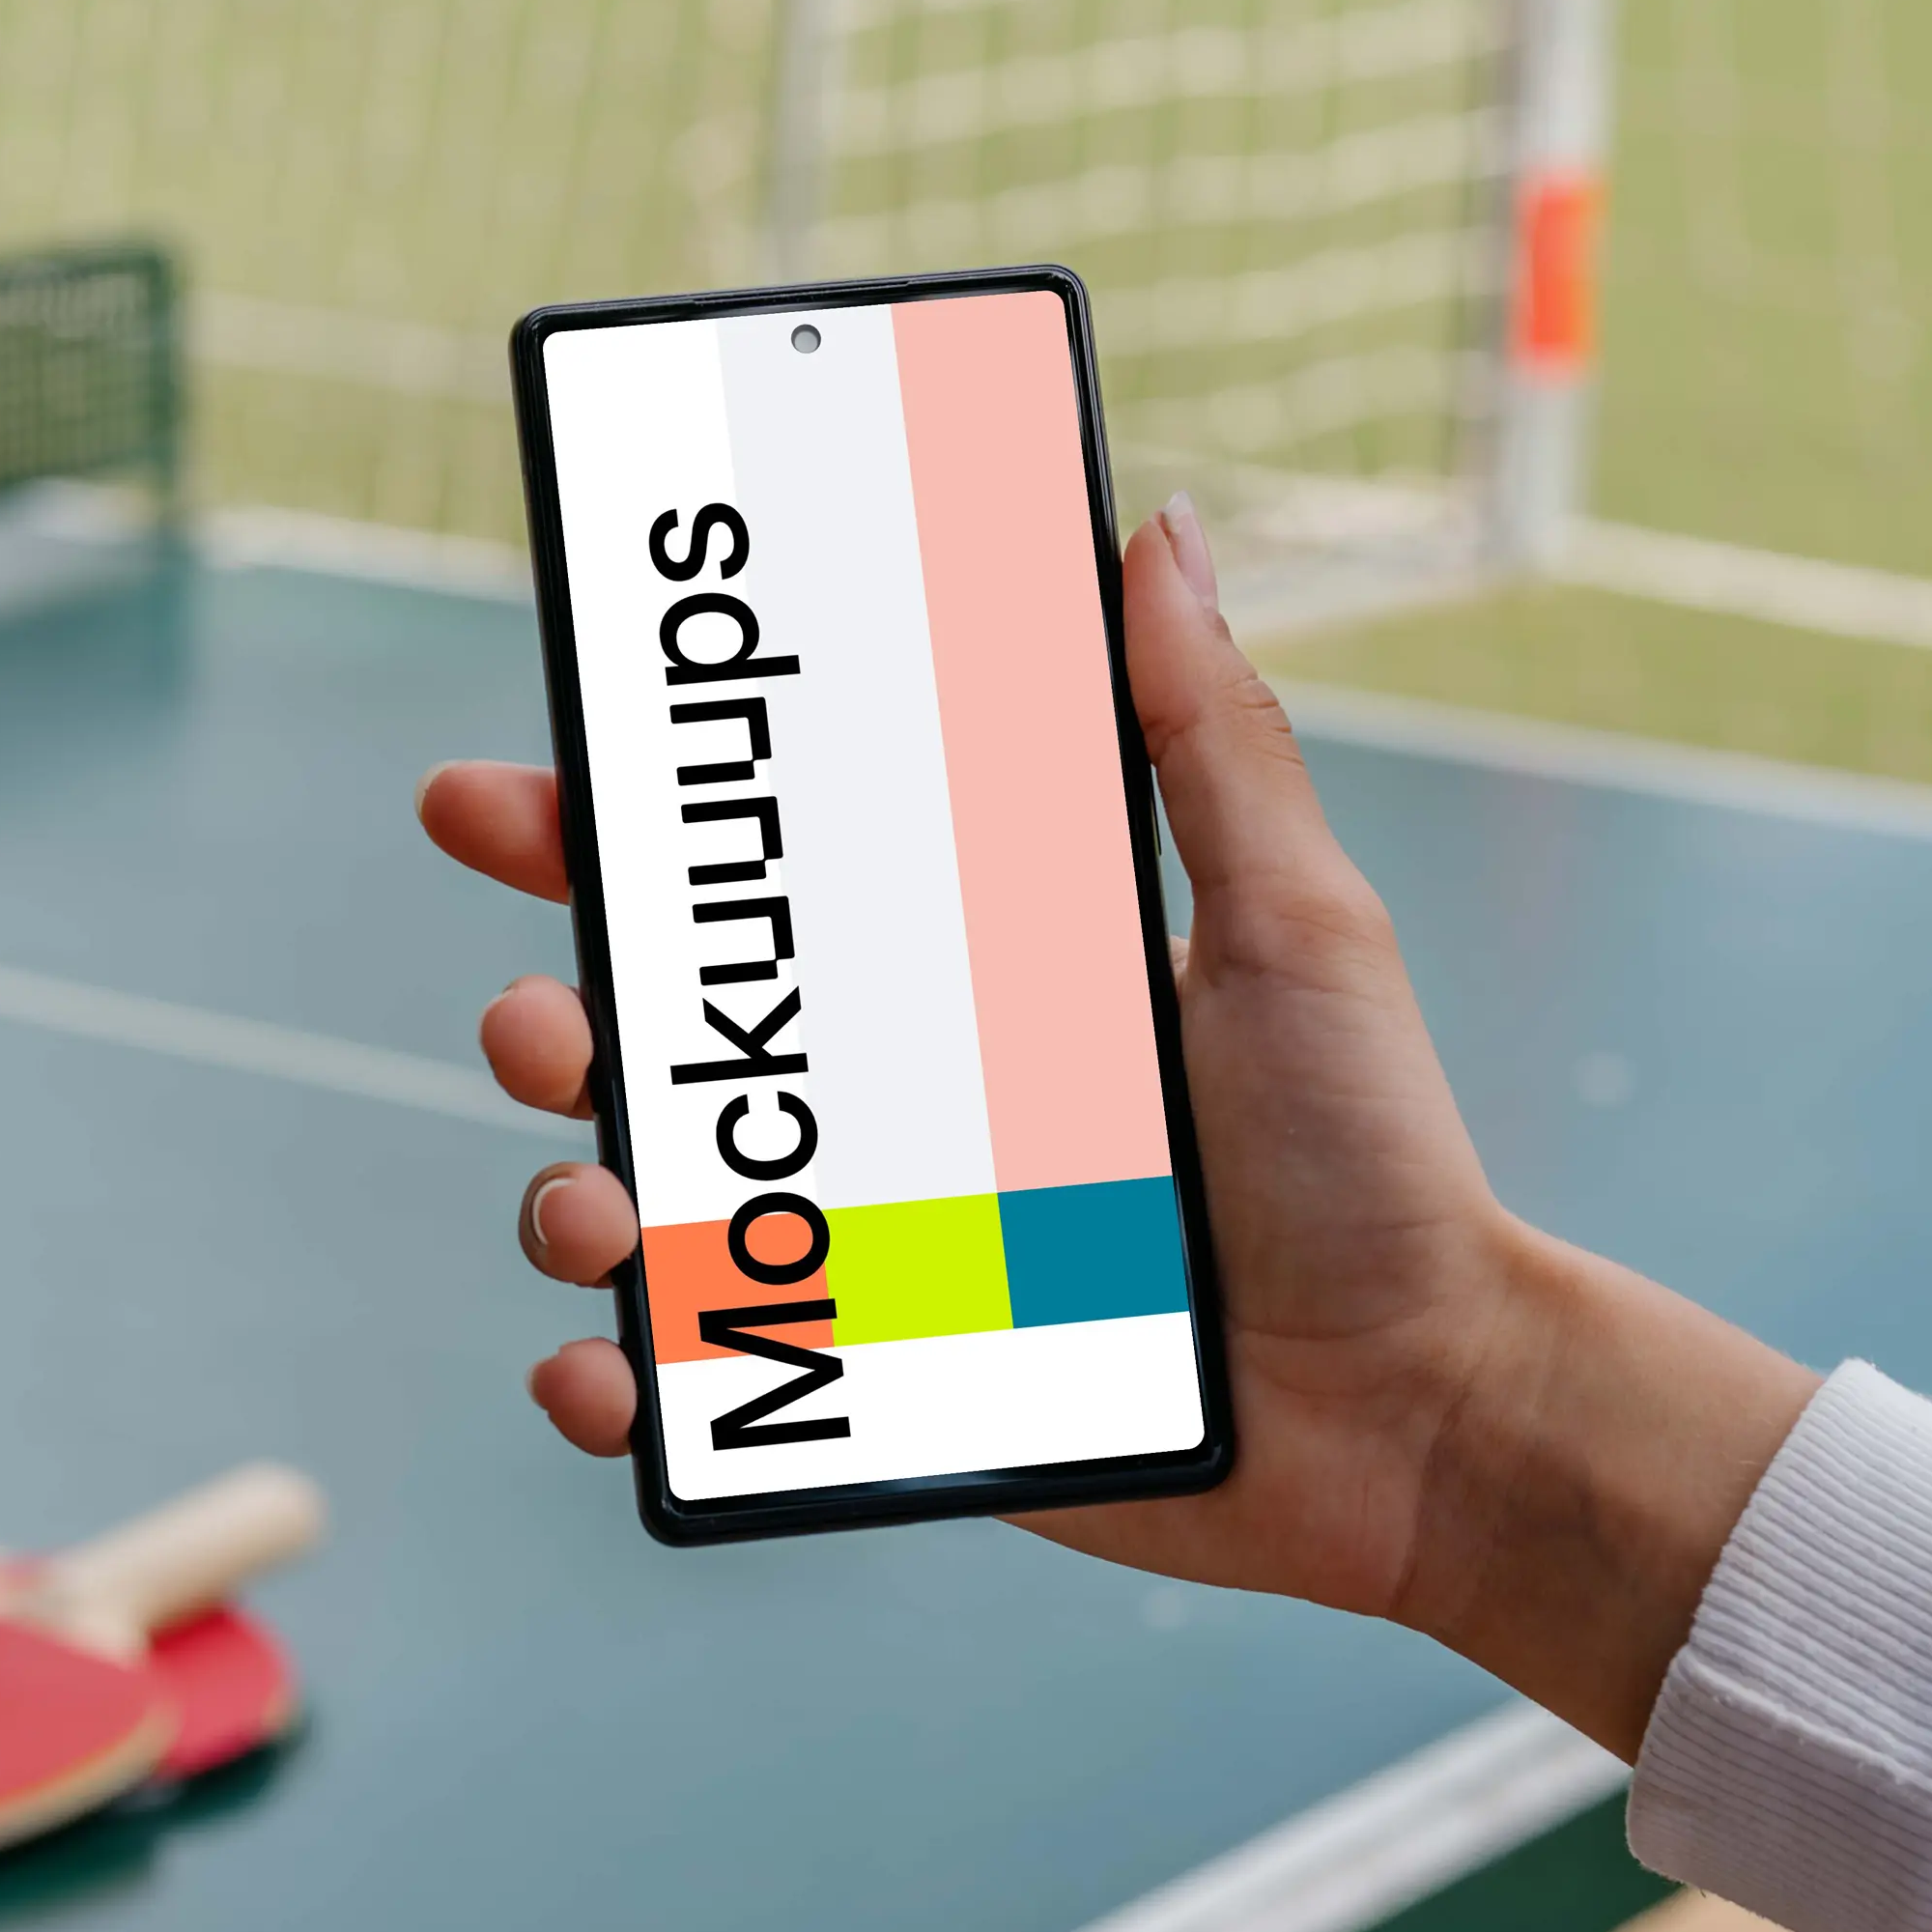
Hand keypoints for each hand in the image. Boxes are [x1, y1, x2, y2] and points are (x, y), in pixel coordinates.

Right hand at [417, 499, 1809, 1757]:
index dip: (607, 837)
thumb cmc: (1375, 1159)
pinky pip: (709, 1391)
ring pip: (648, 1213)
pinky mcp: (887, 1395)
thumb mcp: (1298, 924)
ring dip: (566, 1198)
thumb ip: (1209, 738)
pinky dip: (620, 1384)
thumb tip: (1157, 527)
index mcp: (965, 982)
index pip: (756, 889)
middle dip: (548, 1019)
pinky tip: (603, 1371)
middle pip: (656, 1044)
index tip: (507, 796)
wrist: (1423, 1405)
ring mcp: (876, 1256)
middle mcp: (896, 1112)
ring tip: (592, 1207)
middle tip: (538, 1021)